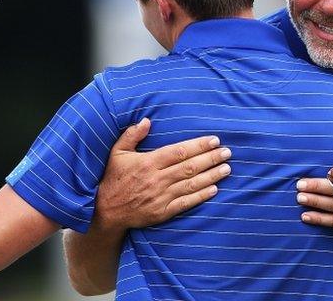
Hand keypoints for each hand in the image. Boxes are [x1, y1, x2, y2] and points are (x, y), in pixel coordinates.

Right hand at [91, 118, 230, 233]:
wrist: (106, 212)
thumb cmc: (113, 179)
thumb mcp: (117, 153)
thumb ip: (132, 135)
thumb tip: (147, 120)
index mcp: (148, 162)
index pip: (179, 151)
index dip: (199, 145)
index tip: (214, 140)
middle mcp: (157, 179)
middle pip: (190, 167)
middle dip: (210, 158)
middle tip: (227, 152)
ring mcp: (161, 197)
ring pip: (191, 184)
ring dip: (211, 176)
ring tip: (226, 168)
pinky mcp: (163, 212)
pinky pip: (186, 203)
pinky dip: (201, 196)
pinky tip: (214, 189)